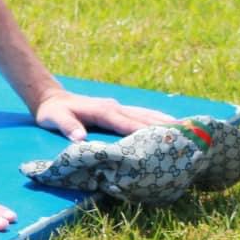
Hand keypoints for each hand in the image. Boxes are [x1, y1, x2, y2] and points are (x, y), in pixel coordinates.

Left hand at [32, 89, 175, 141]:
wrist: (51, 99)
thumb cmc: (53, 112)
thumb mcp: (54, 118)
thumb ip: (67, 126)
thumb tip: (80, 138)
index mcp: (103, 111)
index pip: (127, 123)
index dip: (145, 131)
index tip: (164, 140)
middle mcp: (114, 107)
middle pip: (144, 117)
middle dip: (165, 127)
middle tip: (188, 136)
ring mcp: (118, 107)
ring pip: (146, 114)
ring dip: (166, 122)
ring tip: (188, 130)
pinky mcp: (118, 110)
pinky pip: (142, 114)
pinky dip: (158, 119)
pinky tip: (171, 125)